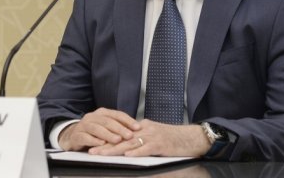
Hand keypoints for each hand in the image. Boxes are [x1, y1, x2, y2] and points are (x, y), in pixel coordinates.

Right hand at [58, 107, 140, 151]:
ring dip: (108, 134)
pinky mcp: (76, 135)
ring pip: (96, 128)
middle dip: (119, 128)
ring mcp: (83, 125)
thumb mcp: (106, 126)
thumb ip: (119, 126)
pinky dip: (94, 141)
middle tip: (129, 135)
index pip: (117, 114)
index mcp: (102, 112)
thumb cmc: (94, 131)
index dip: (128, 120)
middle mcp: (92, 117)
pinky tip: (101, 144)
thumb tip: (138, 129)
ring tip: (117, 140)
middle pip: (107, 121)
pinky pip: (85, 137)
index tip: (138, 127)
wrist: (72, 135)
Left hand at [88, 120, 210, 156]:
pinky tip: (127, 156)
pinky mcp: (161, 144)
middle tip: (91, 150)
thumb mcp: (155, 135)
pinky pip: (146, 149)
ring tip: (101, 154)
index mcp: (142, 127)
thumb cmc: (174, 139)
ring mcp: (152, 136)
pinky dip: (136, 152)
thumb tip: (128, 146)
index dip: (106, 140)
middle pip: (121, 139)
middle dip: (105, 145)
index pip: (120, 134)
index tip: (93, 144)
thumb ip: (142, 139)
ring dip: (114, 150)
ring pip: (130, 143)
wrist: (192, 137)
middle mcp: (144, 130)